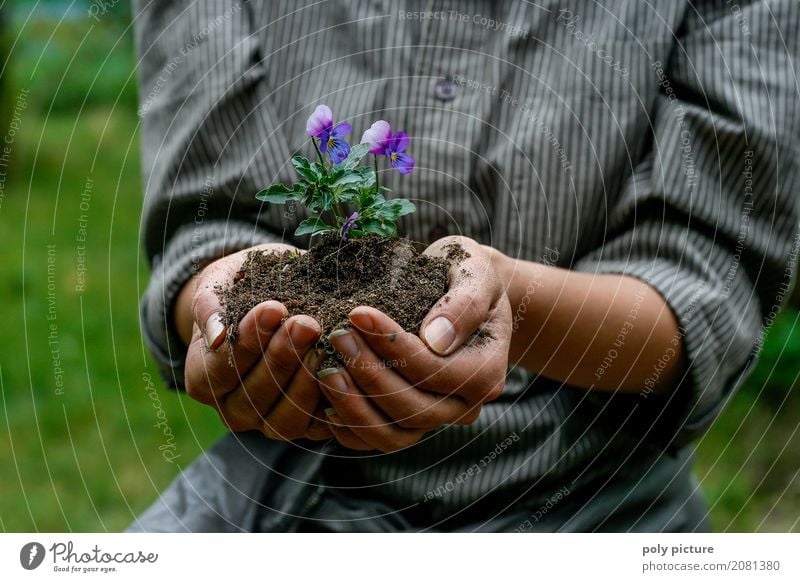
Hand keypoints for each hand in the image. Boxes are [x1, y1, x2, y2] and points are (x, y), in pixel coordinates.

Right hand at [179, 244, 332, 440]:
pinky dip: (333, 397)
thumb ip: (210, 306)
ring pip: (286, 419)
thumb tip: (217, 336)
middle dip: (282, 357)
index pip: (220, 370)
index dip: (247, 342)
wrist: (272, 298)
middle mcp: (233, 409)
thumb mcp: (220, 284)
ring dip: (306, 379)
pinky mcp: (306, 426)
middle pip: (254, 396)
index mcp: (203, 378)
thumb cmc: (241, 288)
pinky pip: (319, 424)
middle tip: (306, 323)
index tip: (273, 308)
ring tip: (324, 342)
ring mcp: (269, 423)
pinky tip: (344, 364)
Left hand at [317, 236, 511, 451]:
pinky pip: (379, 440)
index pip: (432, 370)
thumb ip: (464, 303)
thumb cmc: (467, 274)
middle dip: (367, 373)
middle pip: (411, 407)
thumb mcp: (475, 272)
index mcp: (486, 372)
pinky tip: (324, 399)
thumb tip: (436, 339)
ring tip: (324, 369)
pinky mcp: (412, 423)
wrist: (463, 291)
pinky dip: (350, 428)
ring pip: (394, 433)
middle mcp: (465, 405)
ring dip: (354, 405)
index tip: (358, 313)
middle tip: (335, 336)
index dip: (391, 345)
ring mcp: (438, 418)